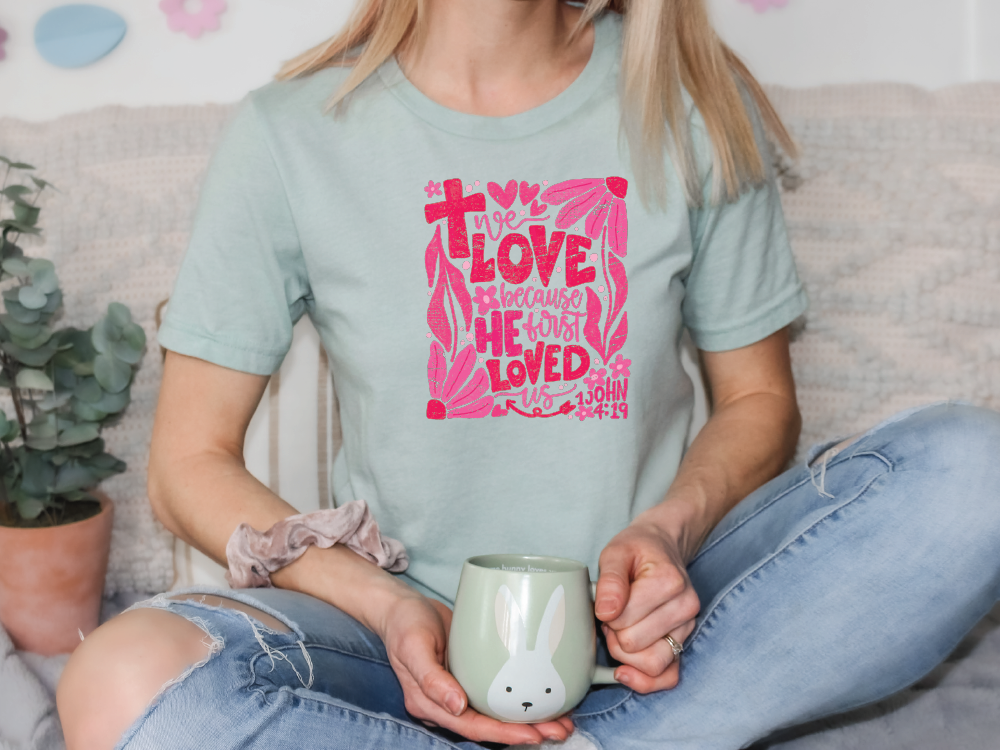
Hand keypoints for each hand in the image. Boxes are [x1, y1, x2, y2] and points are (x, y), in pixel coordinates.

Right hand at [377, 589, 574, 744]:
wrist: (402, 607)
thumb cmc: (405, 625)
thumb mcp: (413, 646)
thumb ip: (431, 678)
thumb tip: (456, 706)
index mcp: (430, 704)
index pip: (472, 727)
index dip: (503, 734)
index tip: (533, 735)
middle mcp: (448, 703)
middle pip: (490, 726)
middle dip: (526, 731)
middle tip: (561, 730)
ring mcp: (459, 691)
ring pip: (497, 713)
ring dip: (528, 719)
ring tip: (562, 721)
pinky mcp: (470, 677)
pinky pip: (497, 694)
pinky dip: (519, 698)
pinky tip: (542, 696)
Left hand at [594, 521, 700, 693]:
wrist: (662, 547)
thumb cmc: (637, 550)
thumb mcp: (616, 552)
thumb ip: (610, 580)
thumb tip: (606, 613)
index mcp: (669, 581)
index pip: (623, 619)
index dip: (605, 614)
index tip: (608, 600)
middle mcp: (685, 607)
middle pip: (634, 644)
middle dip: (613, 633)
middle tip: (612, 615)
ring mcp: (688, 627)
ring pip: (651, 664)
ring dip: (625, 655)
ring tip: (620, 631)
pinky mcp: (685, 643)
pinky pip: (670, 677)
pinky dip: (645, 681)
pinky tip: (625, 671)